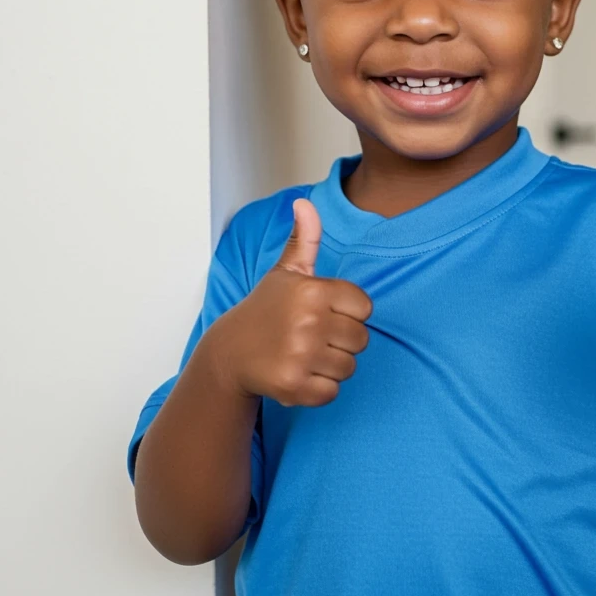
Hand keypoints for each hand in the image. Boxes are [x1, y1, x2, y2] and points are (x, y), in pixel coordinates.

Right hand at [210, 198, 372, 405]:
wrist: (230, 352)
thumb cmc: (266, 309)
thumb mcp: (286, 272)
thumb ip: (304, 239)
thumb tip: (304, 202)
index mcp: (313, 290)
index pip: (365, 308)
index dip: (348, 313)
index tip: (323, 313)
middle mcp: (308, 321)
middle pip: (362, 340)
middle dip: (341, 341)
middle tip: (311, 337)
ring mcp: (300, 355)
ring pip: (349, 367)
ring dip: (330, 366)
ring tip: (304, 354)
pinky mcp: (294, 386)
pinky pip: (332, 392)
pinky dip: (319, 389)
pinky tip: (298, 374)